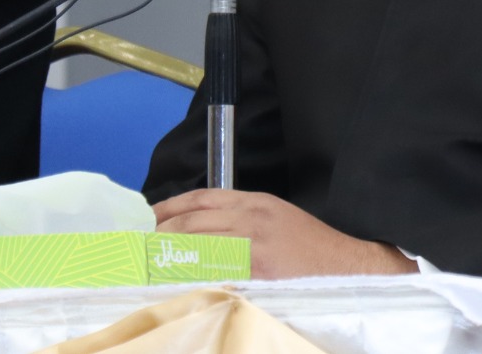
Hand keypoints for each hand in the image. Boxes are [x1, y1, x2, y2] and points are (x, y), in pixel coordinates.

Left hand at [152, 189, 418, 279]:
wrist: (350, 268)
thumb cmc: (312, 250)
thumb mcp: (277, 219)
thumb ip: (240, 219)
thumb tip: (197, 230)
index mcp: (256, 202)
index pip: (199, 199)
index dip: (167, 208)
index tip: (144, 219)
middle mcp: (251, 219)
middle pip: (190, 222)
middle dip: (157, 233)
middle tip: (132, 246)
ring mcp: (253, 247)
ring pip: (195, 245)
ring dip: (164, 255)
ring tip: (141, 264)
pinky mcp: (257, 273)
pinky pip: (213, 273)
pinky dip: (188, 276)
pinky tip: (171, 283)